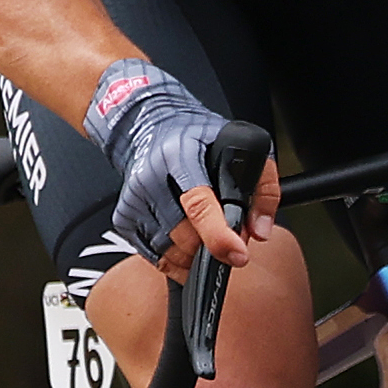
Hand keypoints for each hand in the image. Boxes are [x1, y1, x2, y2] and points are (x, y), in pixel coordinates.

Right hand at [91, 62, 270, 275]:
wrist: (152, 126)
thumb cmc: (200, 138)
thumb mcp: (245, 145)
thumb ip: (263, 187)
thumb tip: (260, 231)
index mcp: (181, 156)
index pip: (198, 202)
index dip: (219, 234)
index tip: (238, 254)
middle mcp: (151, 179)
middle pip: (183, 234)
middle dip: (213, 247)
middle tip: (232, 241)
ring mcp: (134, 200)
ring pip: (167, 250)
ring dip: (195, 258)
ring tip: (210, 241)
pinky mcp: (124, 217)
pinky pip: (152, 255)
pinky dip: (175, 261)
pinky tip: (189, 248)